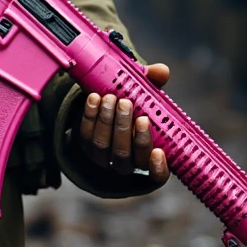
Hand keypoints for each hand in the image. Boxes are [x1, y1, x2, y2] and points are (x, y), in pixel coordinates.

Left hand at [78, 63, 170, 184]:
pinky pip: (85, 134)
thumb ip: (154, 85)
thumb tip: (162, 71)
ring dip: (106, 120)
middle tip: (127, 104)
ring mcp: (103, 157)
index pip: (157, 176)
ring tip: (111, 98)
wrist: (107, 108)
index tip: (158, 151)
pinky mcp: (85, 146)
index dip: (158, 168)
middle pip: (125, 156)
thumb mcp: (147, 96)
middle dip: (125, 129)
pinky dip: (90, 115)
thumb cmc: (136, 107)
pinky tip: (94, 98)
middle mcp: (126, 164)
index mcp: (148, 159)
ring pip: (103, 145)